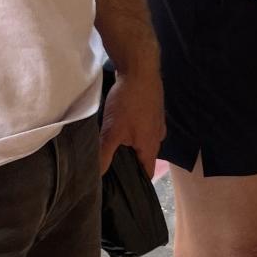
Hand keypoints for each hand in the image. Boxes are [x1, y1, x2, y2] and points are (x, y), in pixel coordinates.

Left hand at [99, 63, 164, 177]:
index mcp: (151, 147)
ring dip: (133, 145)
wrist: (140, 69)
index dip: (136, 182)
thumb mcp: (112, 131)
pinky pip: (144, 127)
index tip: (122, 187)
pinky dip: (135, 130)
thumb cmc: (127, 103)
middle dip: (132, 163)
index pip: (147, 173)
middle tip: (113, 166)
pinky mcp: (153, 109)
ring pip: (145, 141)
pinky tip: (123, 125)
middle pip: (146, 157)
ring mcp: (158, 122)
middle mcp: (158, 137)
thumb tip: (98, 177)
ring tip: (115, 146)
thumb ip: (105, 155)